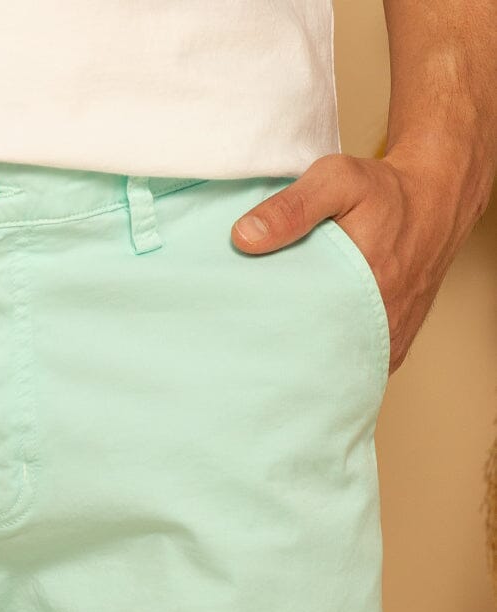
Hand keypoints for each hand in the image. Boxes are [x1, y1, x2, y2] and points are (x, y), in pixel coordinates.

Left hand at [230, 150, 477, 374]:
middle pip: (313, 356)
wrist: (436, 203)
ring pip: (333, 366)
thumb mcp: (337, 181)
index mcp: (362, 290)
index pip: (297, 331)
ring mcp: (386, 344)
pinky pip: (352, 366)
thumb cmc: (385, 192)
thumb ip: (291, 207)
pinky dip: (328, 358)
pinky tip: (307, 342)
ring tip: (273, 342)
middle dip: (281, 348)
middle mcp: (378, 327)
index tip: (238, 323)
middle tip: (248, 336)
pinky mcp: (392, 351)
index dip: (266, 329)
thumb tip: (244, 237)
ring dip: (305, 356)